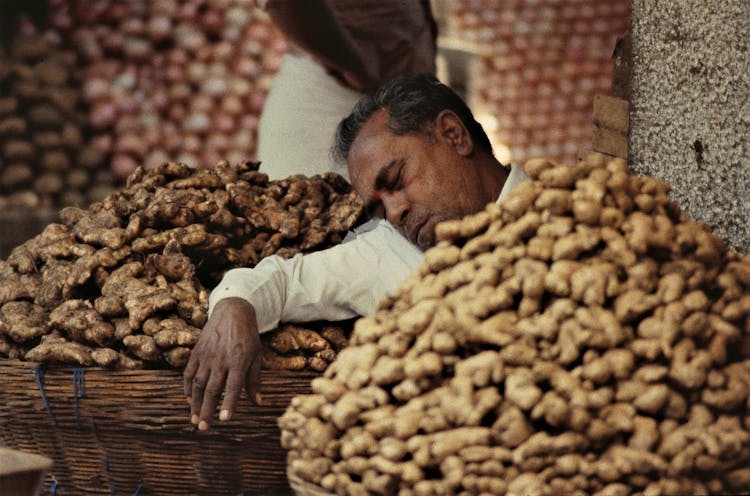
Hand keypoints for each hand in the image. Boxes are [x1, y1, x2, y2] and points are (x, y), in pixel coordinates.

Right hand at [183, 297, 261, 430]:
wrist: (232, 311)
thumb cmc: (248, 336)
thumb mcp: (256, 356)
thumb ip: (254, 380)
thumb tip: (257, 403)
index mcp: (239, 361)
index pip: (233, 386)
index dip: (229, 404)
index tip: (225, 420)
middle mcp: (221, 360)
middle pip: (212, 390)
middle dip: (207, 410)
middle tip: (204, 428)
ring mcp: (206, 356)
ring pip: (197, 384)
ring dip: (195, 404)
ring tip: (194, 420)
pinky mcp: (196, 352)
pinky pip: (188, 373)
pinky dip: (187, 388)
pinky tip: (189, 401)